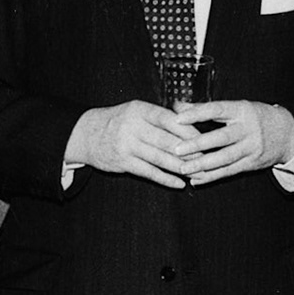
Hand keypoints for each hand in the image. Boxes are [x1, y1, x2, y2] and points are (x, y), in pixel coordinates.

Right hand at [64, 100, 199, 186]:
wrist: (86, 133)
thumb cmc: (119, 120)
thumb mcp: (137, 110)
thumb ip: (161, 115)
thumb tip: (191, 118)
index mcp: (140, 110)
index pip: (169, 119)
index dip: (189, 130)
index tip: (205, 138)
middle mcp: (133, 126)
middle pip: (167, 141)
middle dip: (189, 152)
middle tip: (207, 159)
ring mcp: (127, 145)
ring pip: (160, 159)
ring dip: (180, 168)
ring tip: (197, 173)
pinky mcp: (122, 163)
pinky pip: (148, 173)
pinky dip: (165, 179)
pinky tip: (179, 184)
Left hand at [174, 100, 293, 184]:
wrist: (287, 133)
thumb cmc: (255, 117)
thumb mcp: (236, 107)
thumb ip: (206, 108)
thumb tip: (177, 106)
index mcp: (242, 110)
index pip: (217, 110)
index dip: (197, 113)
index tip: (177, 118)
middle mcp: (248, 129)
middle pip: (221, 138)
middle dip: (198, 144)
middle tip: (177, 149)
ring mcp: (251, 148)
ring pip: (225, 158)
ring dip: (202, 165)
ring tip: (182, 169)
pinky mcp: (252, 164)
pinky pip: (229, 172)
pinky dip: (211, 177)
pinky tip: (195, 180)